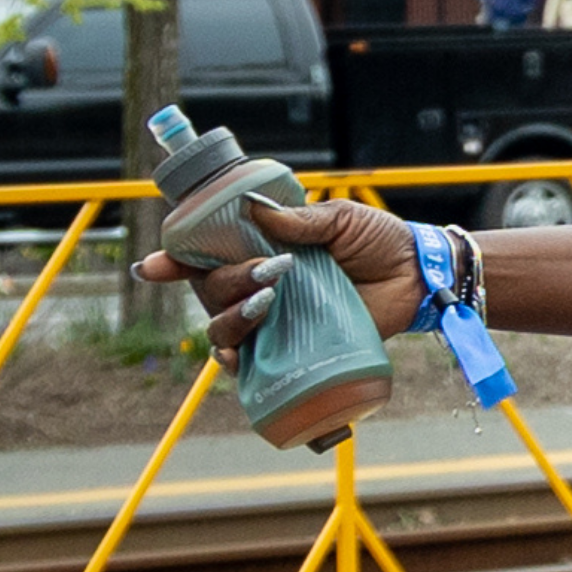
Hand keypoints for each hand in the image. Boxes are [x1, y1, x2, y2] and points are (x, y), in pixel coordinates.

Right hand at [137, 190, 425, 358]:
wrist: (419, 274)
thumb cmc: (379, 241)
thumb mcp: (341, 219)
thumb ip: (298, 218)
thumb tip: (251, 207)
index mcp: (261, 249)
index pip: (204, 257)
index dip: (173, 262)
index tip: (152, 266)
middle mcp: (258, 285)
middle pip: (210, 291)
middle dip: (226, 282)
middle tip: (270, 271)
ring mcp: (272, 319)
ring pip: (221, 327)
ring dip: (231, 316)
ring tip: (268, 300)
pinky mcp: (290, 349)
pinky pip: (247, 364)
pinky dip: (233, 362)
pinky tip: (238, 355)